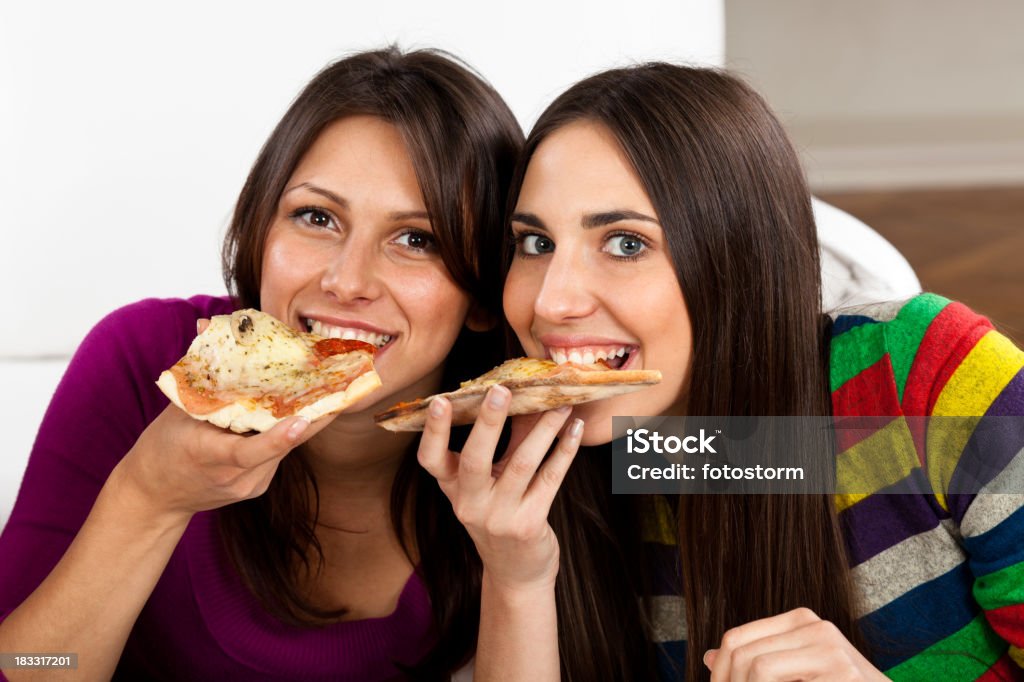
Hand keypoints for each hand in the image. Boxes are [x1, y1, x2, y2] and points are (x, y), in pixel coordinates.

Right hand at [113, 317, 332, 521]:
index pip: (249, 452)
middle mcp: (237, 477)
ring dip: (307, 419)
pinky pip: (280, 453)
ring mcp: (251, 485)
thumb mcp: (177, 409)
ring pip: (287, 448)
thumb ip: (200, 372)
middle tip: (339, 386)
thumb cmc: (162, 447)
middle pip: (281, 447)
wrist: (155, 495)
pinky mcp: (258, 486)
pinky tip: (307, 407)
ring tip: (332, 389)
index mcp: (211, 458)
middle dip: (312, 415)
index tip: (303, 420)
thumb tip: (209, 326)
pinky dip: (290, 430)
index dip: (279, 438)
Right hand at [417, 385, 583, 590]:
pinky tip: (574, 429)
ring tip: (560, 404)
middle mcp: (471, 505)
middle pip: (474, 459)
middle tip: (501, 390)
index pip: (431, 460)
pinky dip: (564, 450)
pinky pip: (549, 479)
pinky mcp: (529, 525)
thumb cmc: (500, 517)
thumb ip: (502, 444)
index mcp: (454, 489)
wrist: (516, 573)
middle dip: (489, 422)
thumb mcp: (489, 484)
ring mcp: (499, 517)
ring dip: (544, 429)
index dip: (433, 431)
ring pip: (522, 464)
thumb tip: (522, 396)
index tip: (440, 400)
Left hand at [704, 608, 885, 680]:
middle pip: (742, 654)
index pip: (736, 639)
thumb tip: (707, 657)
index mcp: (800, 621)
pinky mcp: (844, 673)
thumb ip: (757, 661)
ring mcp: (831, 649)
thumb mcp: (794, 674)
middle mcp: (815, 626)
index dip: (718, 673)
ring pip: (758, 670)